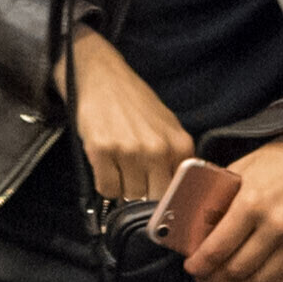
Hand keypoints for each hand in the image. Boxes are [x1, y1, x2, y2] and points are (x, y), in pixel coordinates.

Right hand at [69, 28, 189, 205]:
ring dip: (123, 188)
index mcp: (179, 144)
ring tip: (119, 165)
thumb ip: (176, 159)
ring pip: (128, 196)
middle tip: (136, 179)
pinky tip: (106, 164)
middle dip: (144, 194)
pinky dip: (105, 183)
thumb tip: (179, 196)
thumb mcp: (168, 127)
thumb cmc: (136, 104)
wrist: (103, 77)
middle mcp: (157, 149)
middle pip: (153, 198)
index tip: (160, 203)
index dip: (169, 200)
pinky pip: (106, 188)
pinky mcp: (101, 150)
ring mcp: (129, 151)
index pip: (181, 192)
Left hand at [189, 134, 282, 281]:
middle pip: (237, 268)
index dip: (200, 264)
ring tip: (227, 281)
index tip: (192, 267)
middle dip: (214, 278)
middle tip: (205, 277)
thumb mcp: (243, 168)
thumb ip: (221, 196)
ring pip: (261, 279)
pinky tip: (254, 281)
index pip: (218, 248)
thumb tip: (199, 224)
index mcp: (252, 202)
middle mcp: (277, 224)